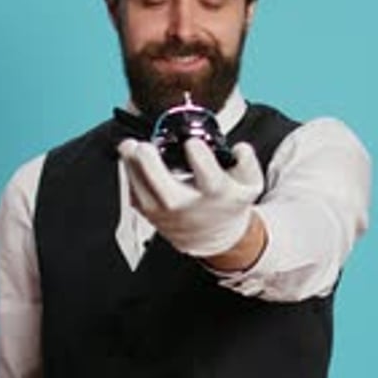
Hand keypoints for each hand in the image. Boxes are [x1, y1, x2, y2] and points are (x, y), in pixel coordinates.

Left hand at [118, 137, 263, 257]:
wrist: (212, 234)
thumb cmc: (227, 203)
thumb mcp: (249, 183)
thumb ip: (247, 162)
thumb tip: (239, 149)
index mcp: (215, 195)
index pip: (209, 179)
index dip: (200, 159)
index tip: (193, 143)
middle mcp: (188, 206)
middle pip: (167, 191)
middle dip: (153, 167)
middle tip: (145, 146)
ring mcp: (166, 213)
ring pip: (143, 194)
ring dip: (132, 168)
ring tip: (129, 146)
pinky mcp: (149, 214)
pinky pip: (134, 195)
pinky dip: (128, 175)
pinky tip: (128, 157)